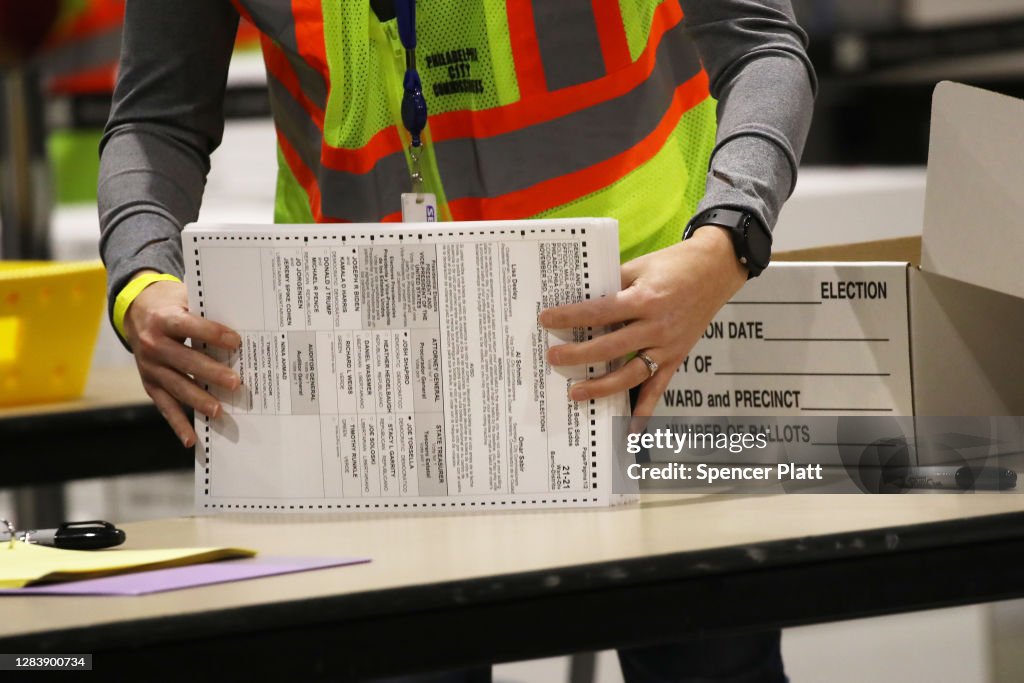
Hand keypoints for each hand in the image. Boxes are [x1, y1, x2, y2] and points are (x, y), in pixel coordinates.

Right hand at [123, 270, 241, 446]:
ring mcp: (149, 367)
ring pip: (176, 386)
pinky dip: (178, 424)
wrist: (135, 311)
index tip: (236, 342)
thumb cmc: (172, 304)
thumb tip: (244, 323)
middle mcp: (153, 344)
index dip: (212, 334)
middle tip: (235, 383)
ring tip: (219, 410)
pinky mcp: (149, 383)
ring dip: (198, 400)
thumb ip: (206, 311)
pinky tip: (192, 439)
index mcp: (164, 319)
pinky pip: (165, 406)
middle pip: (184, 361)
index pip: (190, 326)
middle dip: (210, 373)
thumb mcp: (185, 298)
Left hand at [540, 227, 748, 417]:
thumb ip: (612, 285)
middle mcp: (657, 326)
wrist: (716, 269)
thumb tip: (578, 299)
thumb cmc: (674, 264)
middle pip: (611, 347)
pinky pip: (658, 388)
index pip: (600, 312)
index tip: (547, 320)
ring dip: (602, 386)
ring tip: (576, 392)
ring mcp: (668, 346)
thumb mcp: (640, 266)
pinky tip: (629, 430)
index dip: (571, 317)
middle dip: (579, 355)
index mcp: (644, 299)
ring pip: (631, 373)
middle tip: (553, 358)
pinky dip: (644, 410)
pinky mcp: (676, 358)